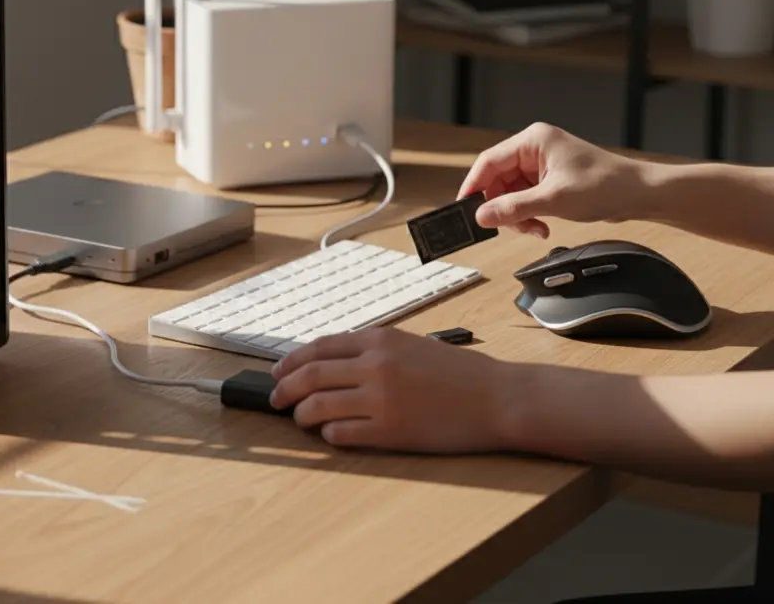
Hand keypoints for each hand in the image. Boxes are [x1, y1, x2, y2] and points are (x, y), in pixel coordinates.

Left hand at [268, 328, 515, 453]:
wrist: (497, 398)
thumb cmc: (459, 374)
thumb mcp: (412, 345)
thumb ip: (374, 351)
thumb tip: (332, 363)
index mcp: (379, 339)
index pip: (318, 347)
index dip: (291, 361)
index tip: (277, 372)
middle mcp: (374, 365)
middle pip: (309, 375)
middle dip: (284, 388)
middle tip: (275, 399)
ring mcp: (380, 398)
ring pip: (317, 406)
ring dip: (301, 415)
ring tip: (300, 420)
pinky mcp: (389, 430)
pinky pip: (341, 433)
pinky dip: (328, 434)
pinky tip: (331, 435)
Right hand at [457, 122, 649, 238]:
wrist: (640, 194)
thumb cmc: (606, 185)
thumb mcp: (554, 200)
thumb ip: (513, 208)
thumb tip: (481, 215)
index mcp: (533, 140)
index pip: (489, 162)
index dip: (473, 187)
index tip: (464, 209)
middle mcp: (534, 149)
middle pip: (497, 180)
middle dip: (502, 207)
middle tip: (509, 226)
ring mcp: (541, 165)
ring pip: (510, 193)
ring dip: (517, 215)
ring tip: (534, 228)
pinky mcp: (549, 180)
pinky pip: (525, 199)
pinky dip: (529, 215)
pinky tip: (541, 226)